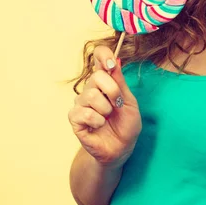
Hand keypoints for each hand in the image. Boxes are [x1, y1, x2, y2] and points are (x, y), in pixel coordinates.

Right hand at [68, 45, 141, 164]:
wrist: (121, 149)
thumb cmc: (126, 126)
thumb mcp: (130, 102)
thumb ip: (120, 83)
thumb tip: (116, 61)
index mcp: (106, 82)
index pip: (98, 57)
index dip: (103, 55)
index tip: (111, 64)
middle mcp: (91, 89)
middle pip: (96, 76)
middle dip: (112, 91)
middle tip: (118, 105)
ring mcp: (81, 103)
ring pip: (90, 95)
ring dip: (105, 109)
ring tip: (107, 118)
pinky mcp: (75, 118)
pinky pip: (84, 112)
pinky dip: (96, 120)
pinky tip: (99, 126)